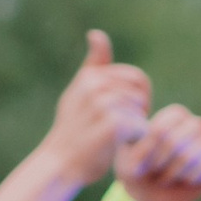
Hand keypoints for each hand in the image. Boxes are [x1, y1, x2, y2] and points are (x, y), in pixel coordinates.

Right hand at [41, 30, 152, 183]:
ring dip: (135, 129)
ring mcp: (104, 104)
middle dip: (137, 113)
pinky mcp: (113, 124)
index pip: (137, 78)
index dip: (136, 99)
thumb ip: (93, 66)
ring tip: (112, 139)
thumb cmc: (72, 132)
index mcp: (91, 75)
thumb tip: (97, 34)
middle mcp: (96, 85)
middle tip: (118, 130)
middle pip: (142, 94)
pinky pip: (142, 128)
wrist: (59, 166)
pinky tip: (116, 148)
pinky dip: (134, 142)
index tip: (120, 114)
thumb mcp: (78, 93)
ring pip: (142, 112)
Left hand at [113, 103, 200, 200]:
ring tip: (167, 177)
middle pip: (184, 134)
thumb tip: (159, 136)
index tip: (145, 160)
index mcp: (175, 116)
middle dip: (165, 158)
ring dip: (178, 168)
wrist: (150, 197)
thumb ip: (139, 146)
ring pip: (200, 147)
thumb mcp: (129, 161)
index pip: (168, 122)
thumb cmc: (138, 172)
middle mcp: (196, 125)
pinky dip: (195, 174)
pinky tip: (185, 180)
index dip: (155, 144)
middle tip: (156, 171)